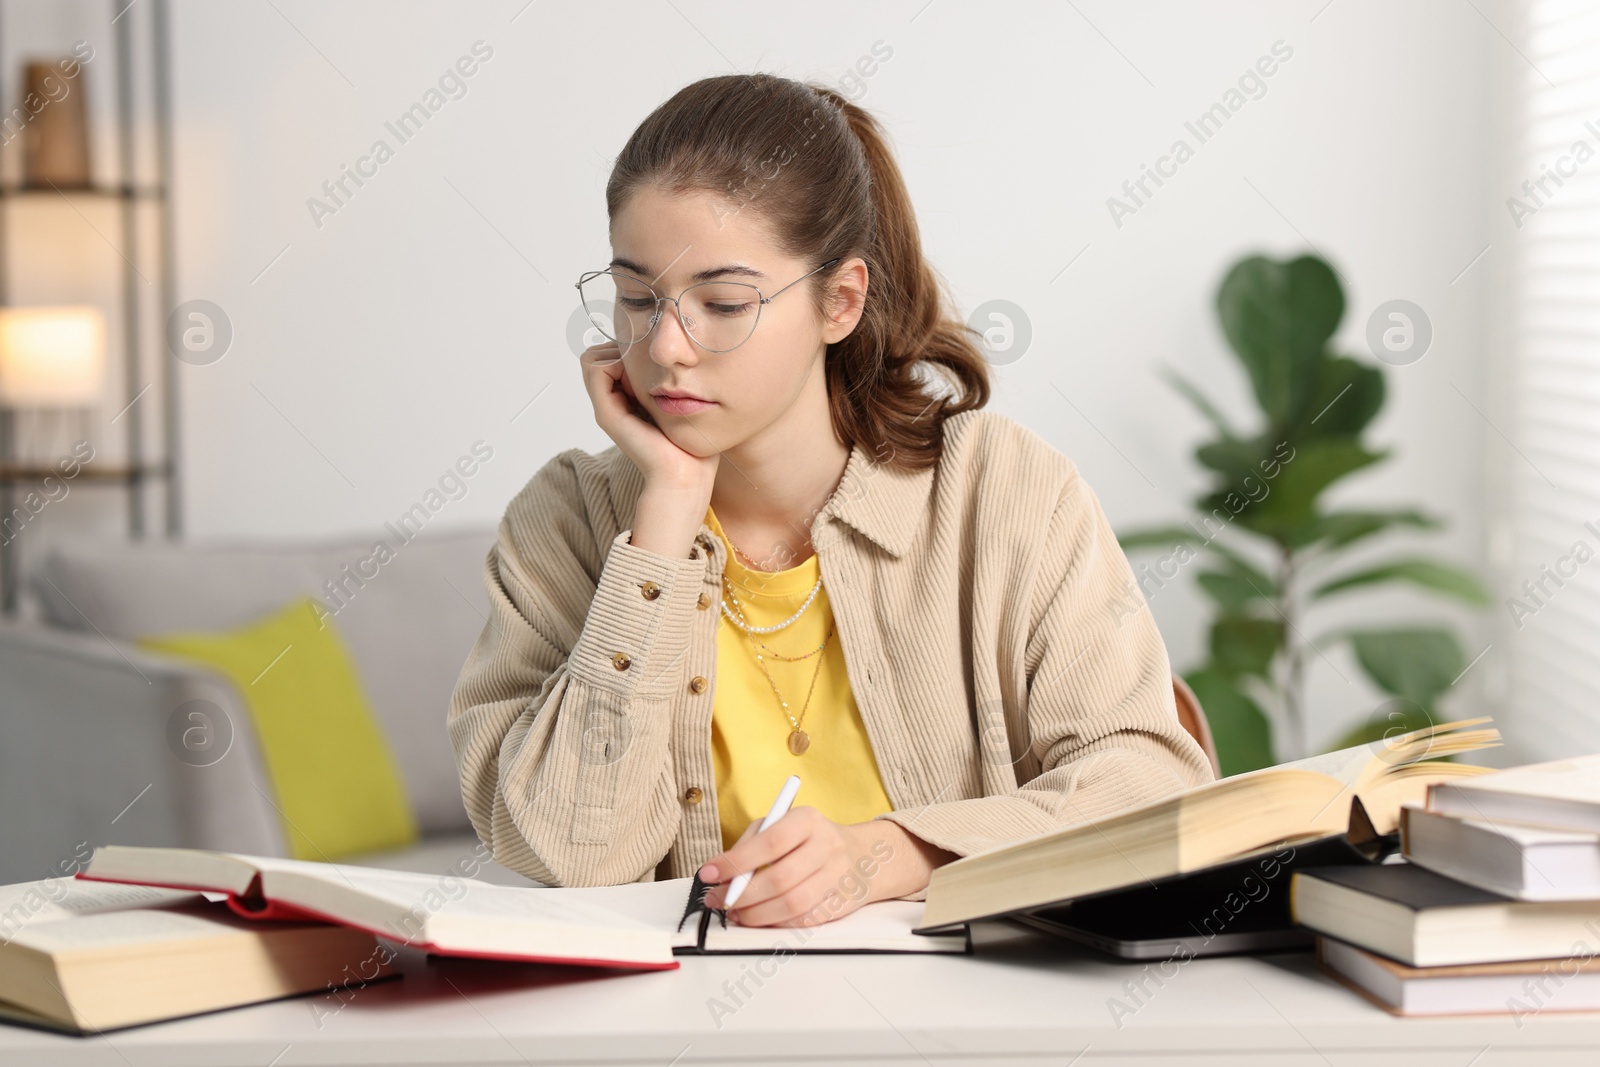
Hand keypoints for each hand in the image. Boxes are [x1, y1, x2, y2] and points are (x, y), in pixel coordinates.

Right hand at [578, 342, 718, 489]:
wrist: (685, 474)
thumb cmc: (690, 442)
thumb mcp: (681, 402)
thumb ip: (670, 382)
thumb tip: (671, 355)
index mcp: (627, 399)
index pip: (610, 355)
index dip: (629, 348)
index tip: (657, 360)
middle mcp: (612, 402)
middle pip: (600, 354)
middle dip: (622, 348)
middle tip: (651, 365)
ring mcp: (607, 408)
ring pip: (594, 358)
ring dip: (619, 353)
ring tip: (647, 372)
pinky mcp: (607, 414)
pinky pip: (595, 368)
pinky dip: (615, 360)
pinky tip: (642, 377)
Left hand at [697, 808, 953, 926]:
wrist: (860, 855)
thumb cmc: (807, 839)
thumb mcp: (780, 825)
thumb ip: (751, 845)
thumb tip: (720, 875)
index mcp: (808, 820)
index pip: (770, 841)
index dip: (736, 861)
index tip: (708, 874)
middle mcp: (827, 846)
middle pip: (781, 879)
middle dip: (742, 895)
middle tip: (717, 901)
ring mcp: (837, 877)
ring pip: (793, 905)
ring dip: (757, 915)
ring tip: (736, 914)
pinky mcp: (841, 903)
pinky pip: (804, 921)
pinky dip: (776, 924)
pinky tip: (760, 919)